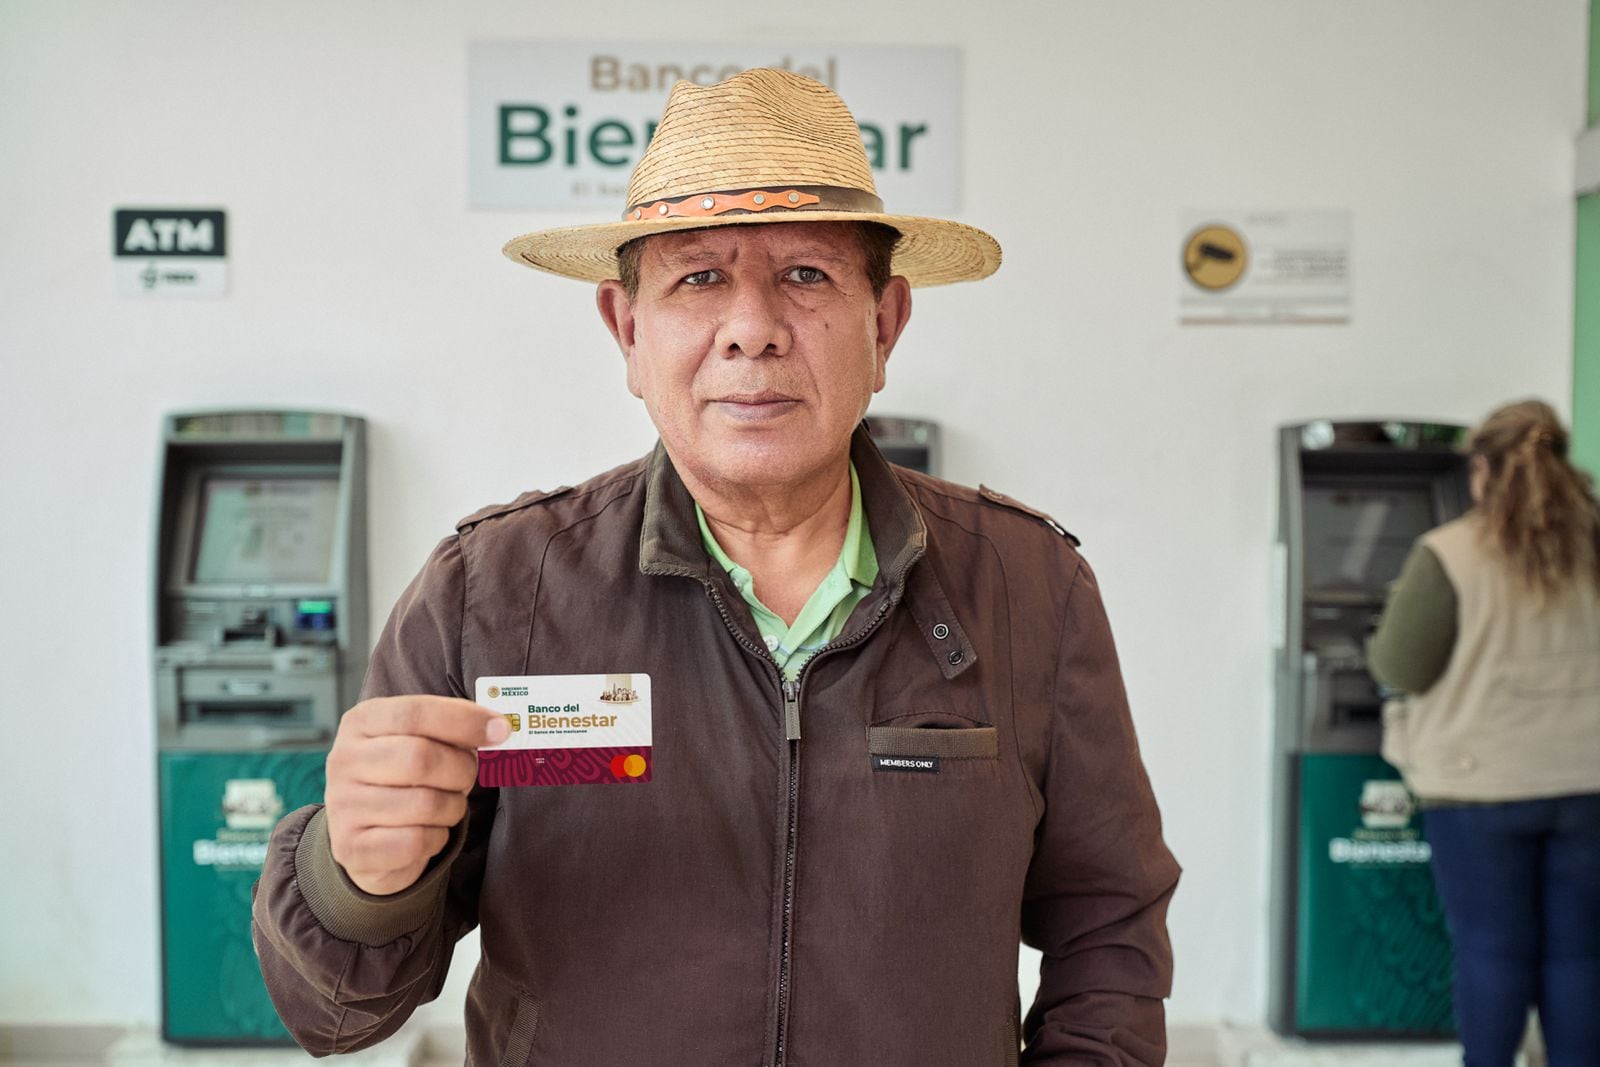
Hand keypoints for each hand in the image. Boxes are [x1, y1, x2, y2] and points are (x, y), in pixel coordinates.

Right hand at [323, 696, 509, 894]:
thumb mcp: (418, 741)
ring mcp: (343, 805)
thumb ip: (452, 728)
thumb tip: (499, 727)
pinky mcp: (352, 848)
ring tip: (446, 805)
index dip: (464, 720)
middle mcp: (344, 760)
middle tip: (467, 777)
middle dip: (461, 769)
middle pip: (421, 758)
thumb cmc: (404, 779)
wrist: (367, 837)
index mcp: (360, 722)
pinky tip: (428, 833)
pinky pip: (416, 841)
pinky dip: (436, 838)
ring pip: (425, 804)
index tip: (501, 729)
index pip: (415, 712)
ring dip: (452, 807)